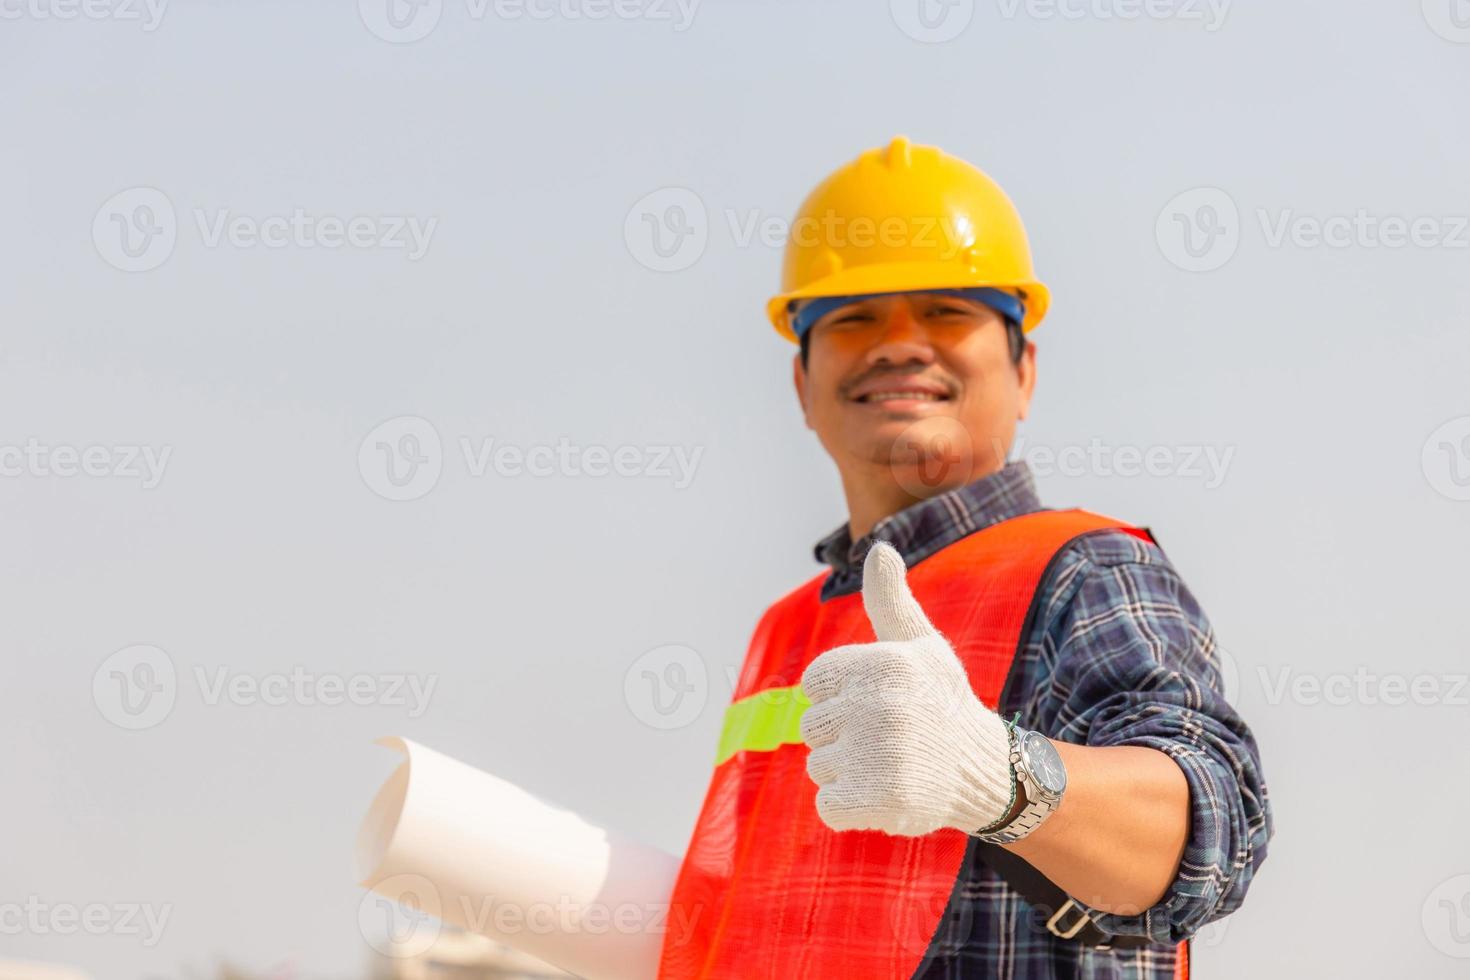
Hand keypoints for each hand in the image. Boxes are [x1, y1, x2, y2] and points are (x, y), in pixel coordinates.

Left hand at [798, 542, 1015, 835]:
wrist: (987, 771)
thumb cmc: (942, 702)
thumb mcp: (920, 645)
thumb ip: (889, 600)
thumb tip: (879, 549)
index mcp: (883, 662)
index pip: (815, 684)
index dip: (840, 697)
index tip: (878, 702)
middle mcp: (881, 705)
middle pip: (813, 726)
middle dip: (843, 736)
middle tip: (890, 738)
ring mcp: (880, 755)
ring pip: (819, 766)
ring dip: (848, 773)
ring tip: (892, 765)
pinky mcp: (878, 800)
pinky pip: (827, 806)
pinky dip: (849, 808)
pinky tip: (885, 794)